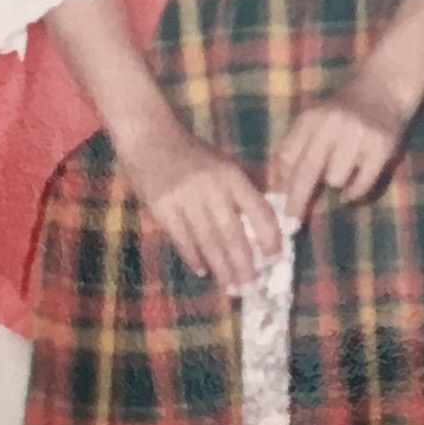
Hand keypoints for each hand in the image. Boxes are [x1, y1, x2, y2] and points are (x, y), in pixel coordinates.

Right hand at [115, 116, 286, 288]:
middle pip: (233, 234)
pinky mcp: (162, 208)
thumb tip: (257, 234)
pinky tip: (203, 270)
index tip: (275, 259)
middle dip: (245, 264)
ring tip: (231, 287)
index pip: (259, 210)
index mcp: (231, 176)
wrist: (149, 137)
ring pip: (208, 242)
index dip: (270, 237)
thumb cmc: (191, 154)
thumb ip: (238, 194)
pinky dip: (194, 258)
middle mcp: (211, 188)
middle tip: (253, 287)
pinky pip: (182, 240)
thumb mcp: (222, 166)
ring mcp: (185, 199)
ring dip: (221, 268)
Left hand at [268, 75, 410, 219]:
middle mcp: (331, 123)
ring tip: (344, 172)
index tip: (276, 212)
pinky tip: (353, 191)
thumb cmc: (342, 113)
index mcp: (309, 119)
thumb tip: (277, 191)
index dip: (281, 187)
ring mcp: (357, 133)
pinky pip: (361, 184)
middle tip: (292, 226)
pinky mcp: (381, 145)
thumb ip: (294, 151)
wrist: (383, 88)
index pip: (287, 158)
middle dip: (297, 202)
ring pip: (335, 180)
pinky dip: (355, 193)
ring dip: (337, 184)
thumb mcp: (314, 123)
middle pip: (307, 171)